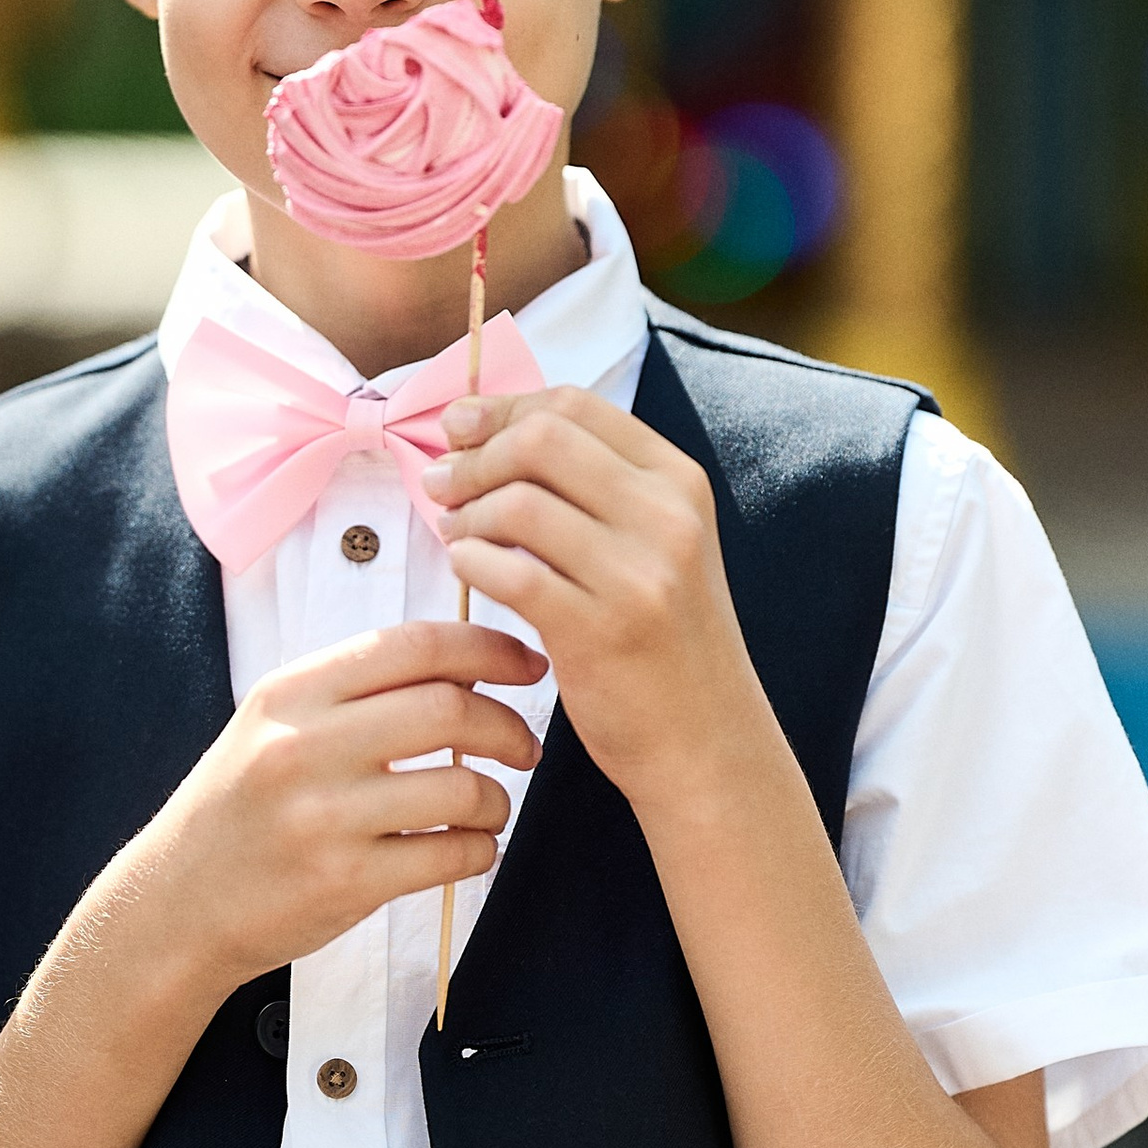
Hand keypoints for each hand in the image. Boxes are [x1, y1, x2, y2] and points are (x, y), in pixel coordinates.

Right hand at [120, 620, 545, 993]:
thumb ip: (354, 689)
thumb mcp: (274, 722)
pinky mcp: (345, 882)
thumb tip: (465, 664)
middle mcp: (305, 746)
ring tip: (490, 807)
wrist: (178, 901)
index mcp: (293, 692)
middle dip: (507, 724)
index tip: (525, 663)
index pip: (416, 645)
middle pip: (450, 709)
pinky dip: (479, 849)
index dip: (489, 648)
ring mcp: (325, 817)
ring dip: (498, 798)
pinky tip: (468, 848)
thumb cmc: (241, 807)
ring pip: (462, 787)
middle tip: (523, 745)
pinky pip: (450, 854)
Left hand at [426, 387, 766, 810]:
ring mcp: (638, 574)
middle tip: (441, 482)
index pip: (575, 406)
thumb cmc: (664, 640)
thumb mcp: (658, 546)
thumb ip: (596, 489)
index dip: (503, 408)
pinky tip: (467, 567)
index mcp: (678, 481)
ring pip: (520, 502)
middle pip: (541, 440)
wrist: (706, 741)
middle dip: (474, 455)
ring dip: (467, 513)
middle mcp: (667, 517)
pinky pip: (511, 572)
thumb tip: (494, 432)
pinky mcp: (601, 630)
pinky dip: (473, 560)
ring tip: (455, 534)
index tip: (460, 426)